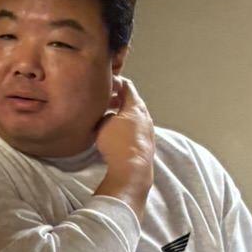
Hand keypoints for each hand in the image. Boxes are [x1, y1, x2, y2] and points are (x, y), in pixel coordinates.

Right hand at [94, 78, 155, 215]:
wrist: (132, 169)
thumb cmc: (117, 143)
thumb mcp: (103, 123)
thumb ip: (105, 114)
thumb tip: (107, 114)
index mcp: (136, 106)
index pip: (128, 86)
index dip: (116, 82)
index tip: (105, 83)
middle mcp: (145, 116)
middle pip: (132, 101)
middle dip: (118, 99)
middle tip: (105, 101)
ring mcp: (148, 130)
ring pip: (134, 116)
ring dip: (123, 114)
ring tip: (108, 118)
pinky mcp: (147, 143)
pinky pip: (136, 128)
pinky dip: (127, 126)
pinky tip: (117, 133)